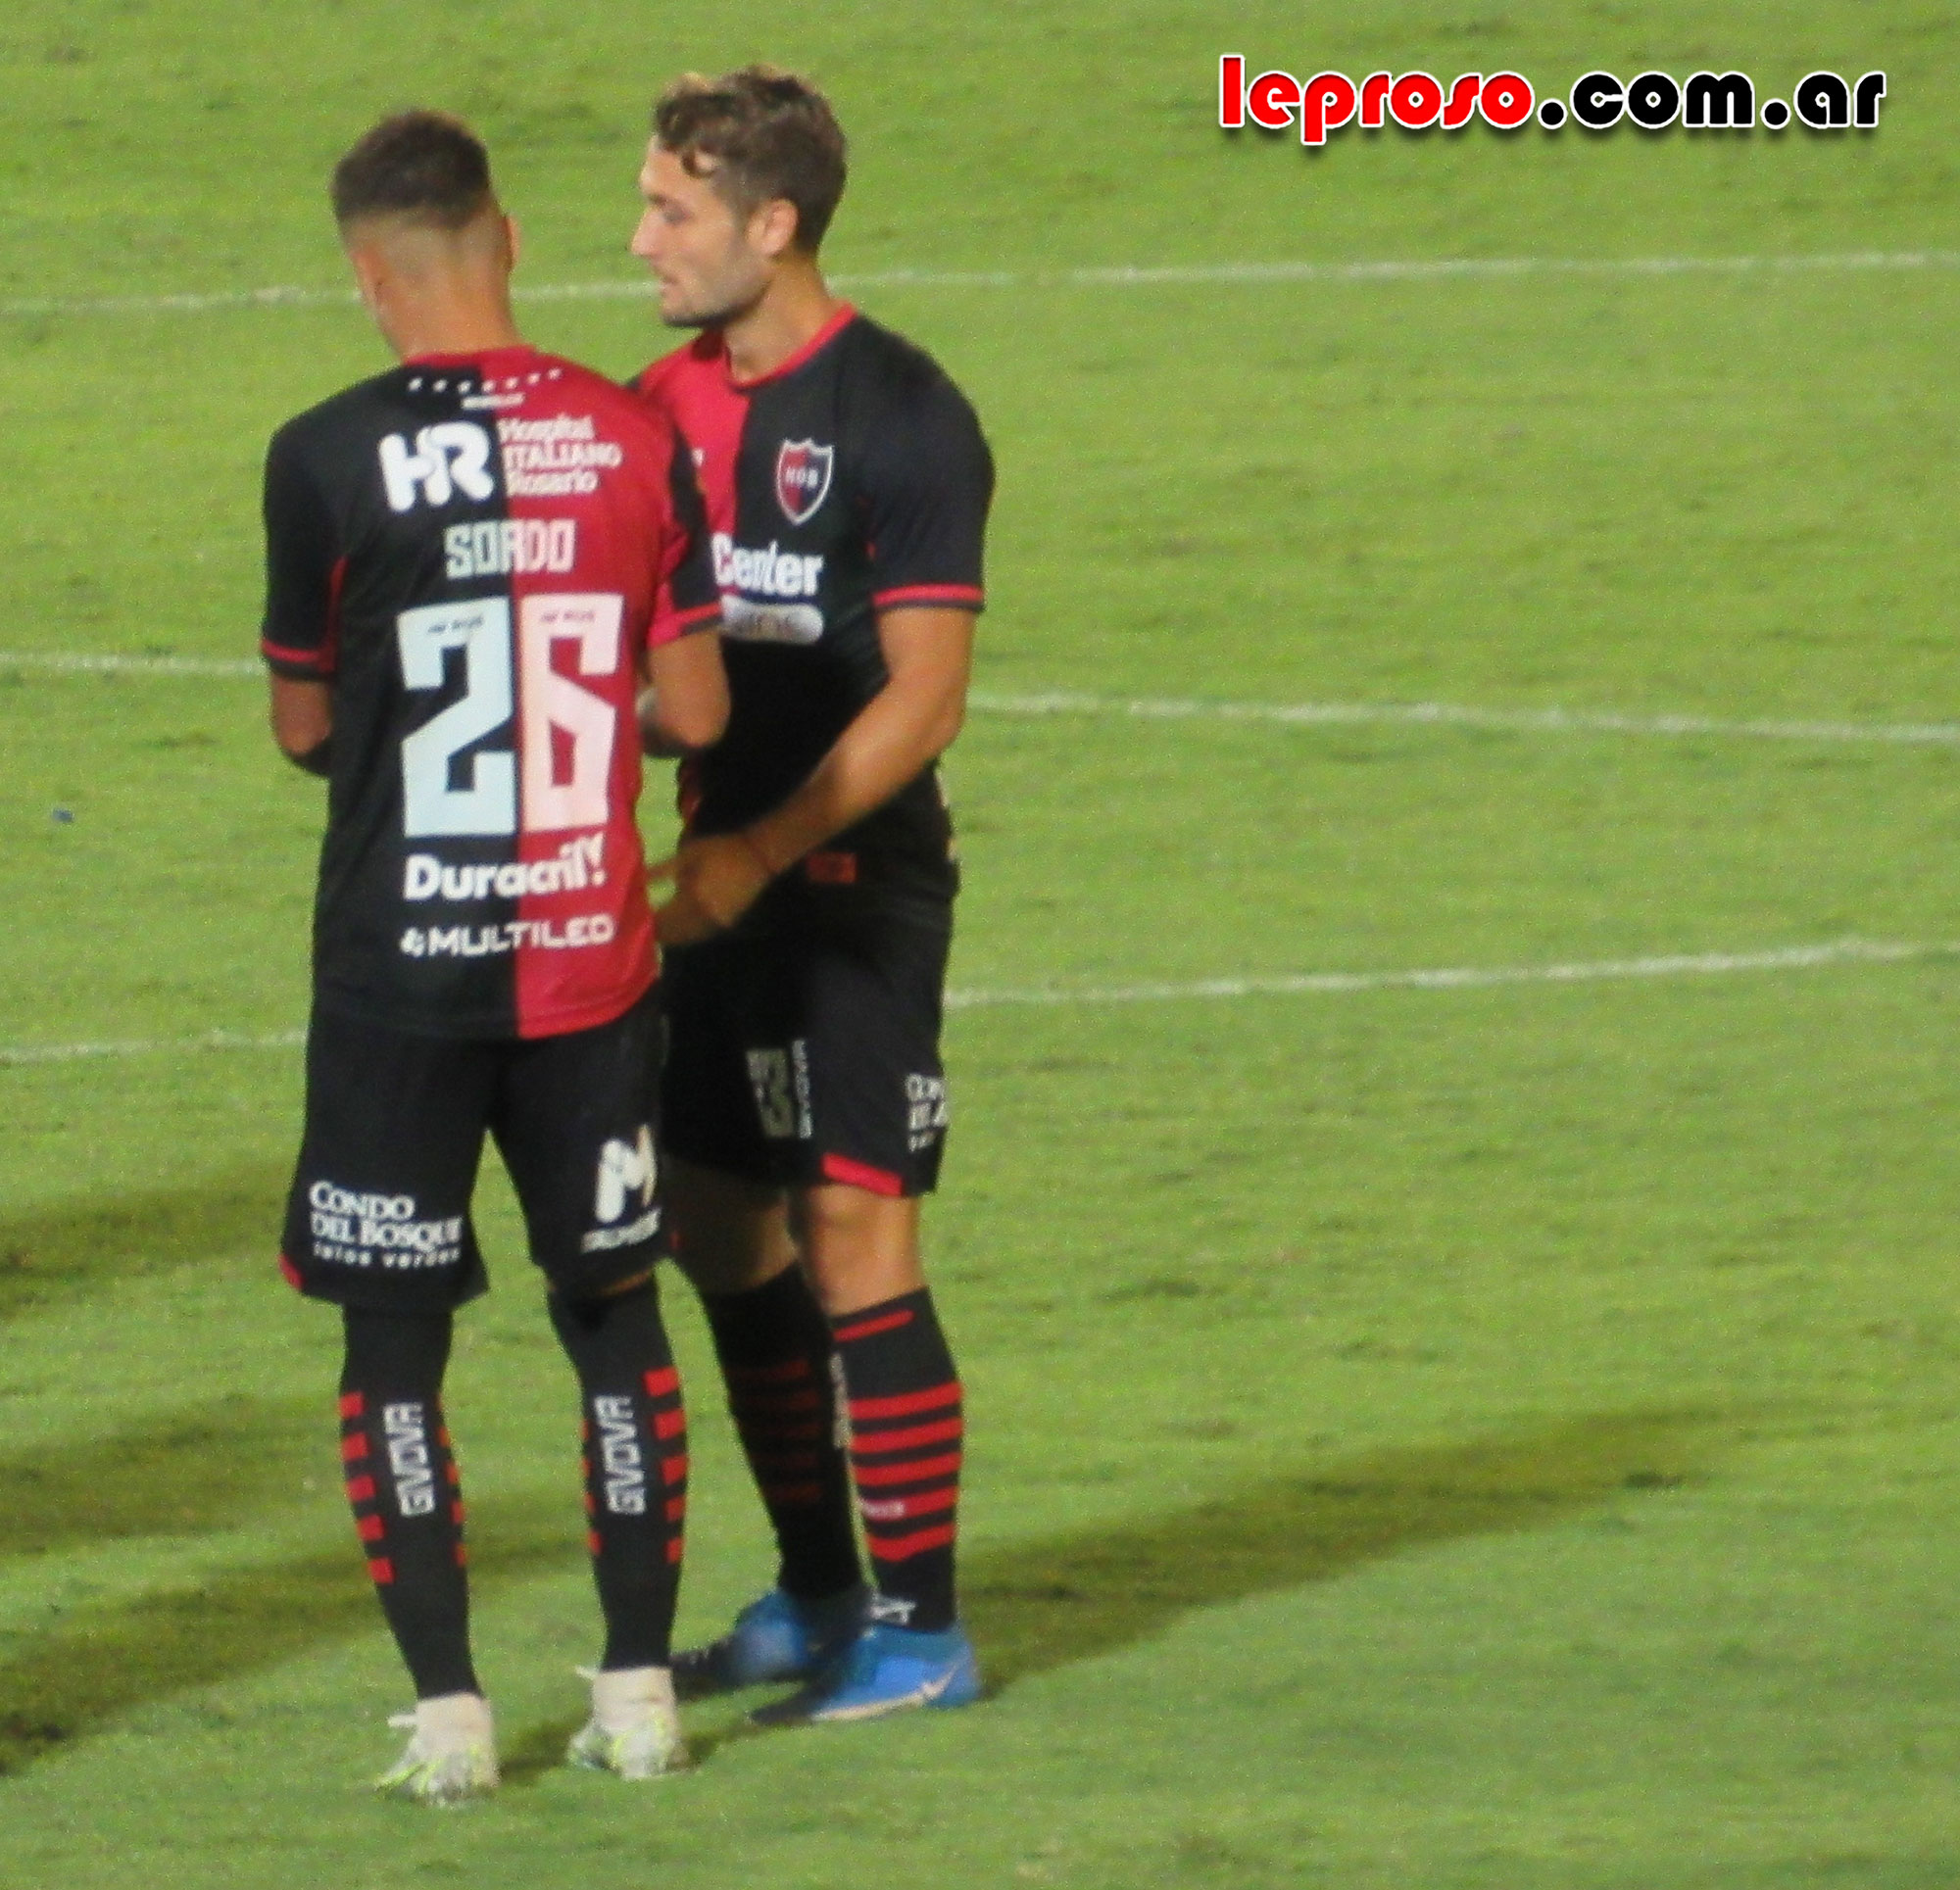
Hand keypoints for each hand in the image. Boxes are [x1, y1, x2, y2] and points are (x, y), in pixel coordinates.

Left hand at [649, 832, 776, 946]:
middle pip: (673, 935)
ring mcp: (715, 923)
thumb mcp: (688, 855)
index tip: (632, 921)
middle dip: (657, 934)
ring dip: (671, 937)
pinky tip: (679, 928)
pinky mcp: (725, 924)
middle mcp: (702, 918)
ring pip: (687, 938)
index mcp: (691, 899)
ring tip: (657, 932)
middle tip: (641, 930)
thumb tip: (640, 880)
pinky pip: (700, 935)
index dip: (647, 923)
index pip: (662, 920)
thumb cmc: (721, 850)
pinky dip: (686, 934)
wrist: (758, 856)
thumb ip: (663, 870)